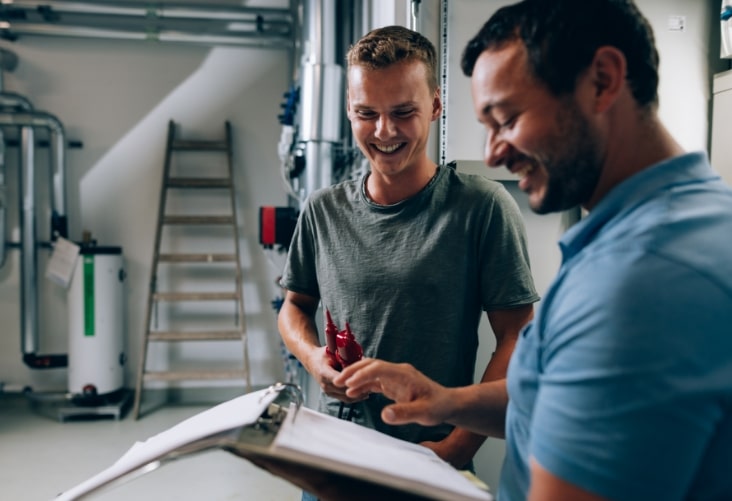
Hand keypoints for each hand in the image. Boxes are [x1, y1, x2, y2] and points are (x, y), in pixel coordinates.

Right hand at [309, 347, 366, 403]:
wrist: (312, 361)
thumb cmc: (322, 355)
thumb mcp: (331, 351)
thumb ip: (343, 355)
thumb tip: (359, 357)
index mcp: (324, 372)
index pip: (339, 379)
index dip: (351, 381)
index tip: (363, 380)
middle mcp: (325, 384)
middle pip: (344, 390)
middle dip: (357, 388)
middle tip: (371, 385)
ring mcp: (327, 391)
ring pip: (345, 397)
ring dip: (358, 395)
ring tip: (370, 390)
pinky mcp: (331, 394)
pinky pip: (344, 398)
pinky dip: (354, 396)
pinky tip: (364, 393)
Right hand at [333, 358, 452, 426]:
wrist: (447, 404)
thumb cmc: (438, 407)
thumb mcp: (424, 413)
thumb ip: (405, 414)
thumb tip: (384, 415)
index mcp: (403, 374)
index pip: (378, 368)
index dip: (362, 374)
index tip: (348, 383)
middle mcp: (397, 372)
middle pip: (371, 365)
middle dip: (353, 371)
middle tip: (337, 381)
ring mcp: (395, 377)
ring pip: (371, 371)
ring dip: (355, 377)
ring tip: (340, 387)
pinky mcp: (393, 384)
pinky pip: (374, 381)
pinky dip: (362, 385)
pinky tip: (353, 393)